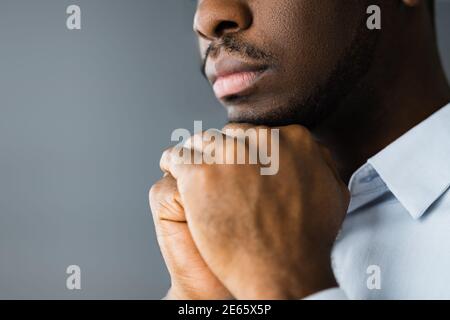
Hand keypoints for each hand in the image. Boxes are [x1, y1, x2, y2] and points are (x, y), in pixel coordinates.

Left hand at [158, 124, 349, 298]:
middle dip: (223, 152)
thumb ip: (321, 162)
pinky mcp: (201, 175)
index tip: (237, 165)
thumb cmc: (308, 240)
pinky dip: (173, 162)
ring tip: (190, 168)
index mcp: (292, 139)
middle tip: (217, 173)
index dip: (245, 152)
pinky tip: (173, 169)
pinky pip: (177, 157)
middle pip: (229, 136)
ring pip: (202, 142)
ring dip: (196, 154)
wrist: (284, 272)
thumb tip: (314, 150)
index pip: (256, 134)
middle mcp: (260, 140)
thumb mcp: (333, 192)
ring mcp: (229, 156)